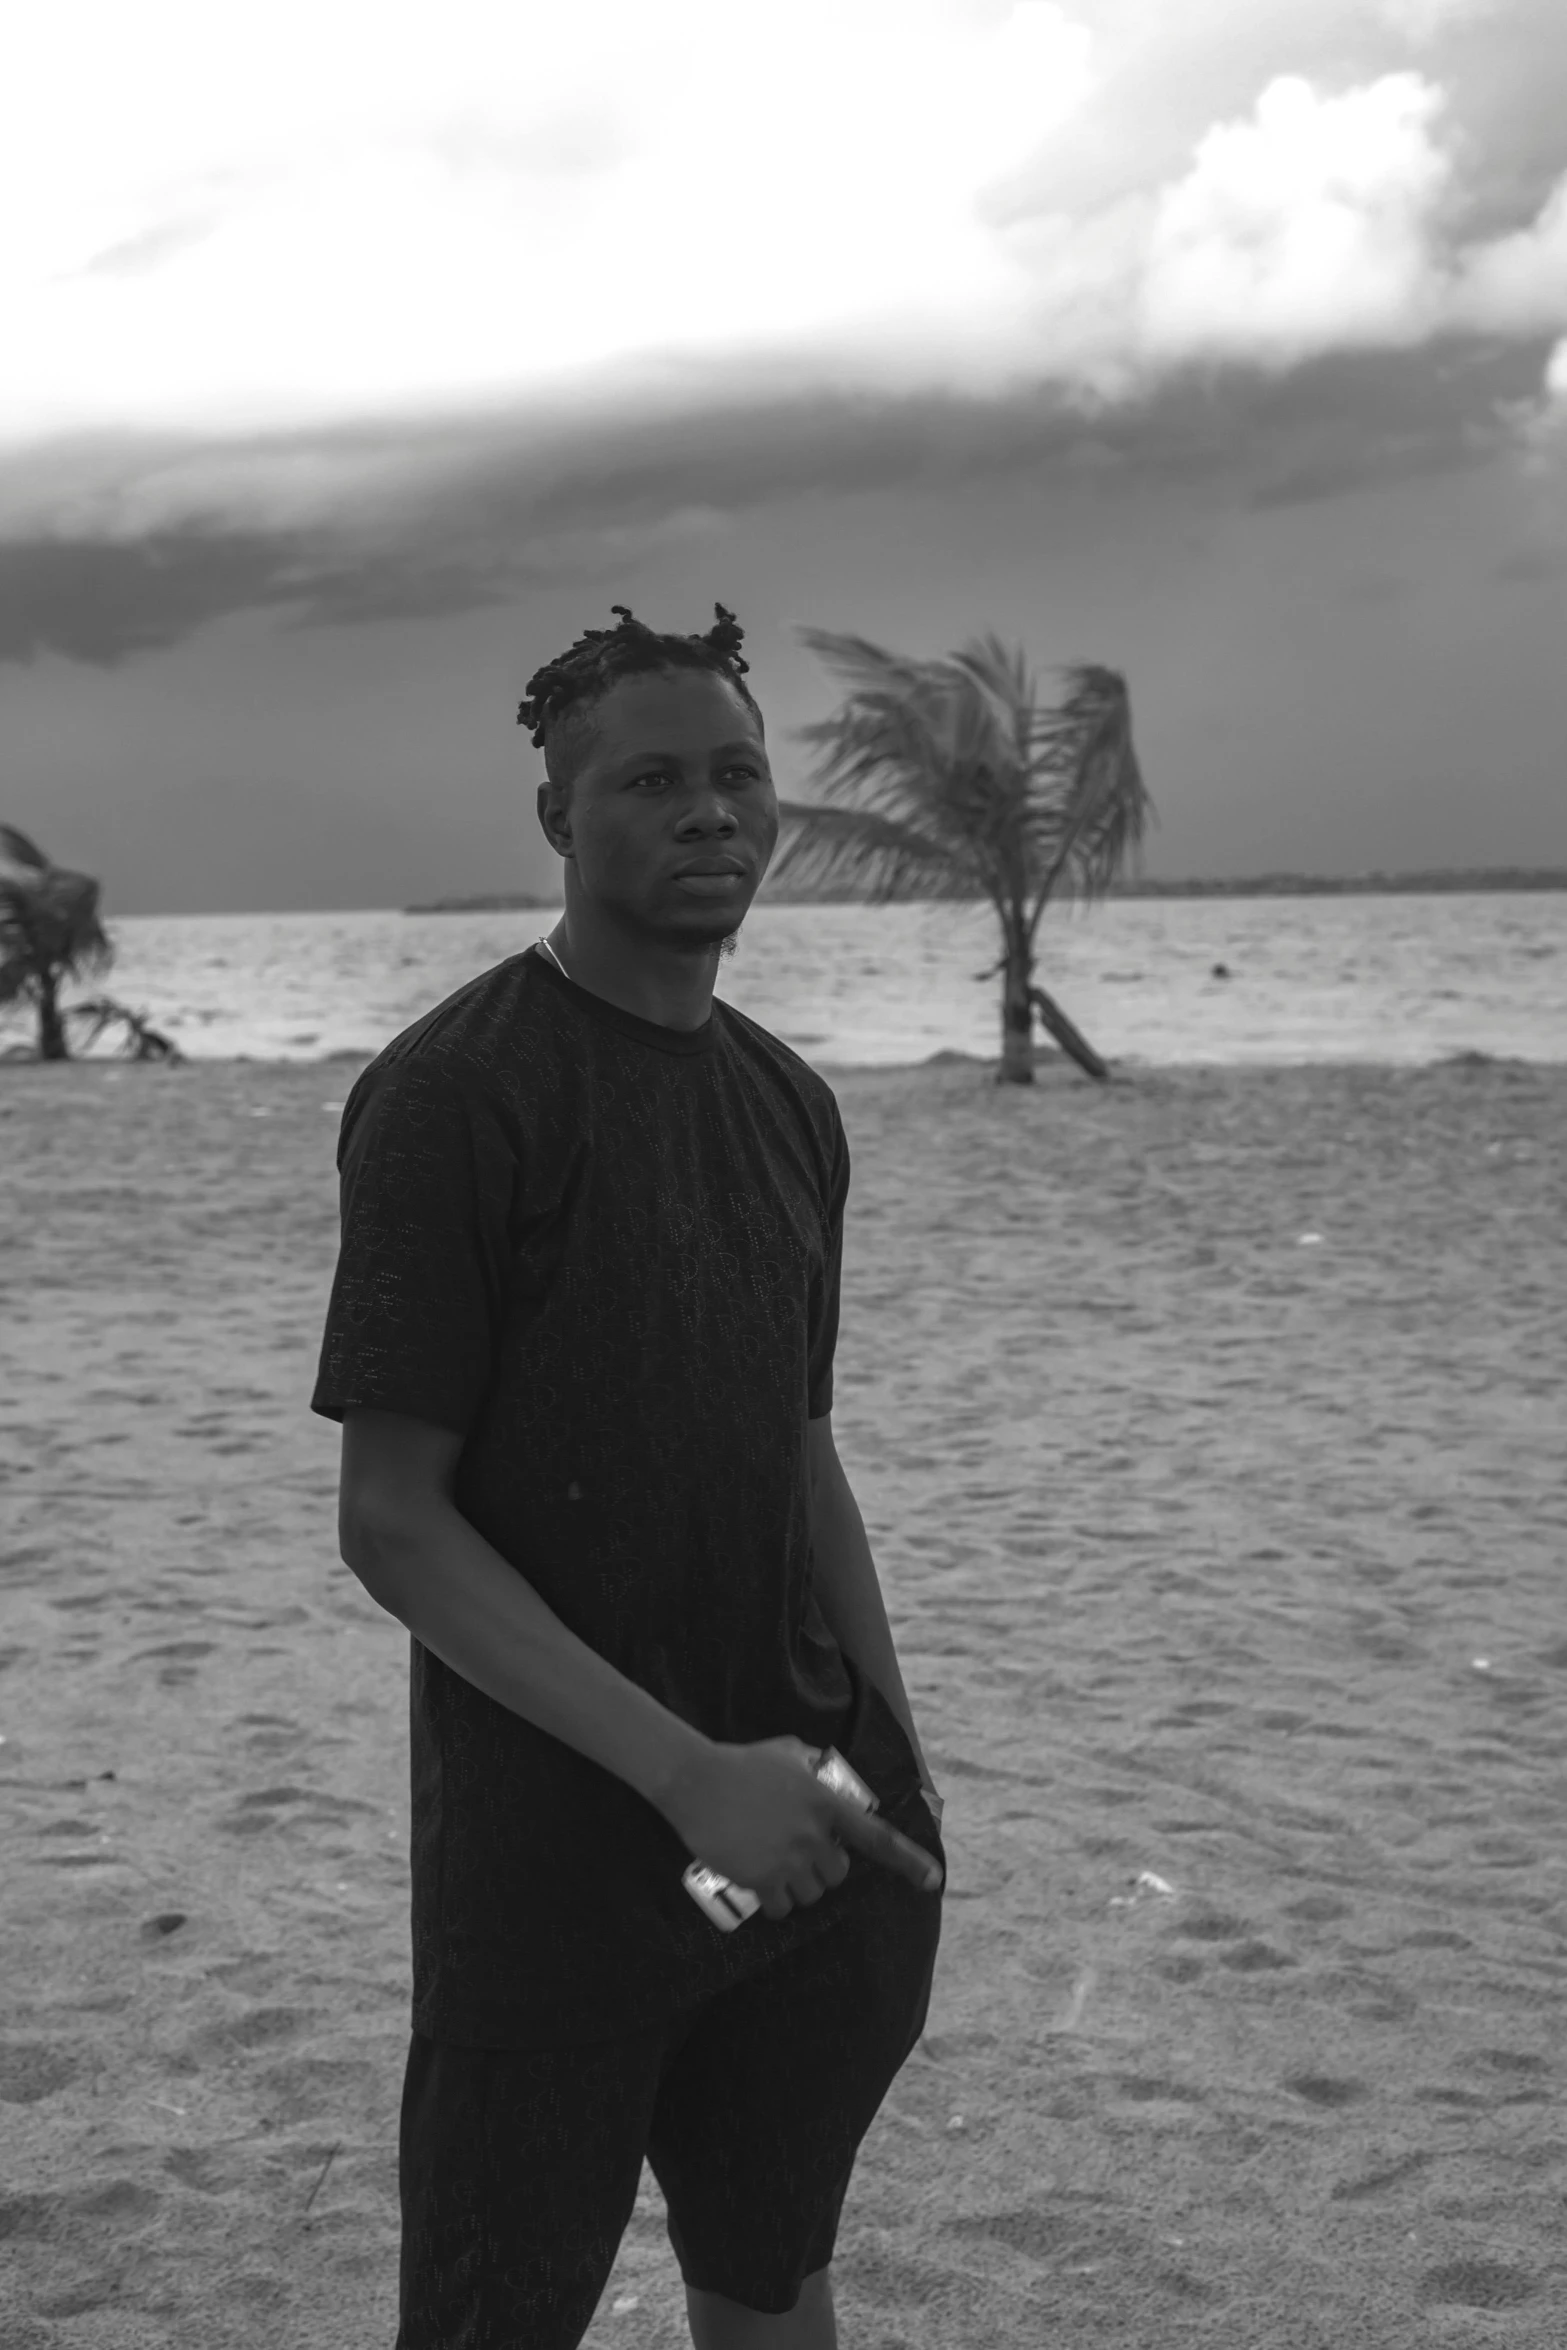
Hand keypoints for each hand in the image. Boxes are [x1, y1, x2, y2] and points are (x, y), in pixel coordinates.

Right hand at [664, 1737, 943, 1920]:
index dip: (909, 1862)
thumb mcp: (788, 1751)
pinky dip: (776, 1901)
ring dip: (798, 1886)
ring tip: (775, 1863)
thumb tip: (827, 1769)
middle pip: (838, 1874)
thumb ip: (815, 1765)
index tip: (934, 1882)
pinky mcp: (760, 1878)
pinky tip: (763, 1885)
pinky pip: (782, 1908)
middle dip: (823, 1868)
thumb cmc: (742, 1762)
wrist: (697, 1780)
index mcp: (827, 1803)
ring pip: (811, 1894)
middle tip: (799, 1852)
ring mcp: (787, 1859)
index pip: (877, 1838)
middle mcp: (813, 1835)